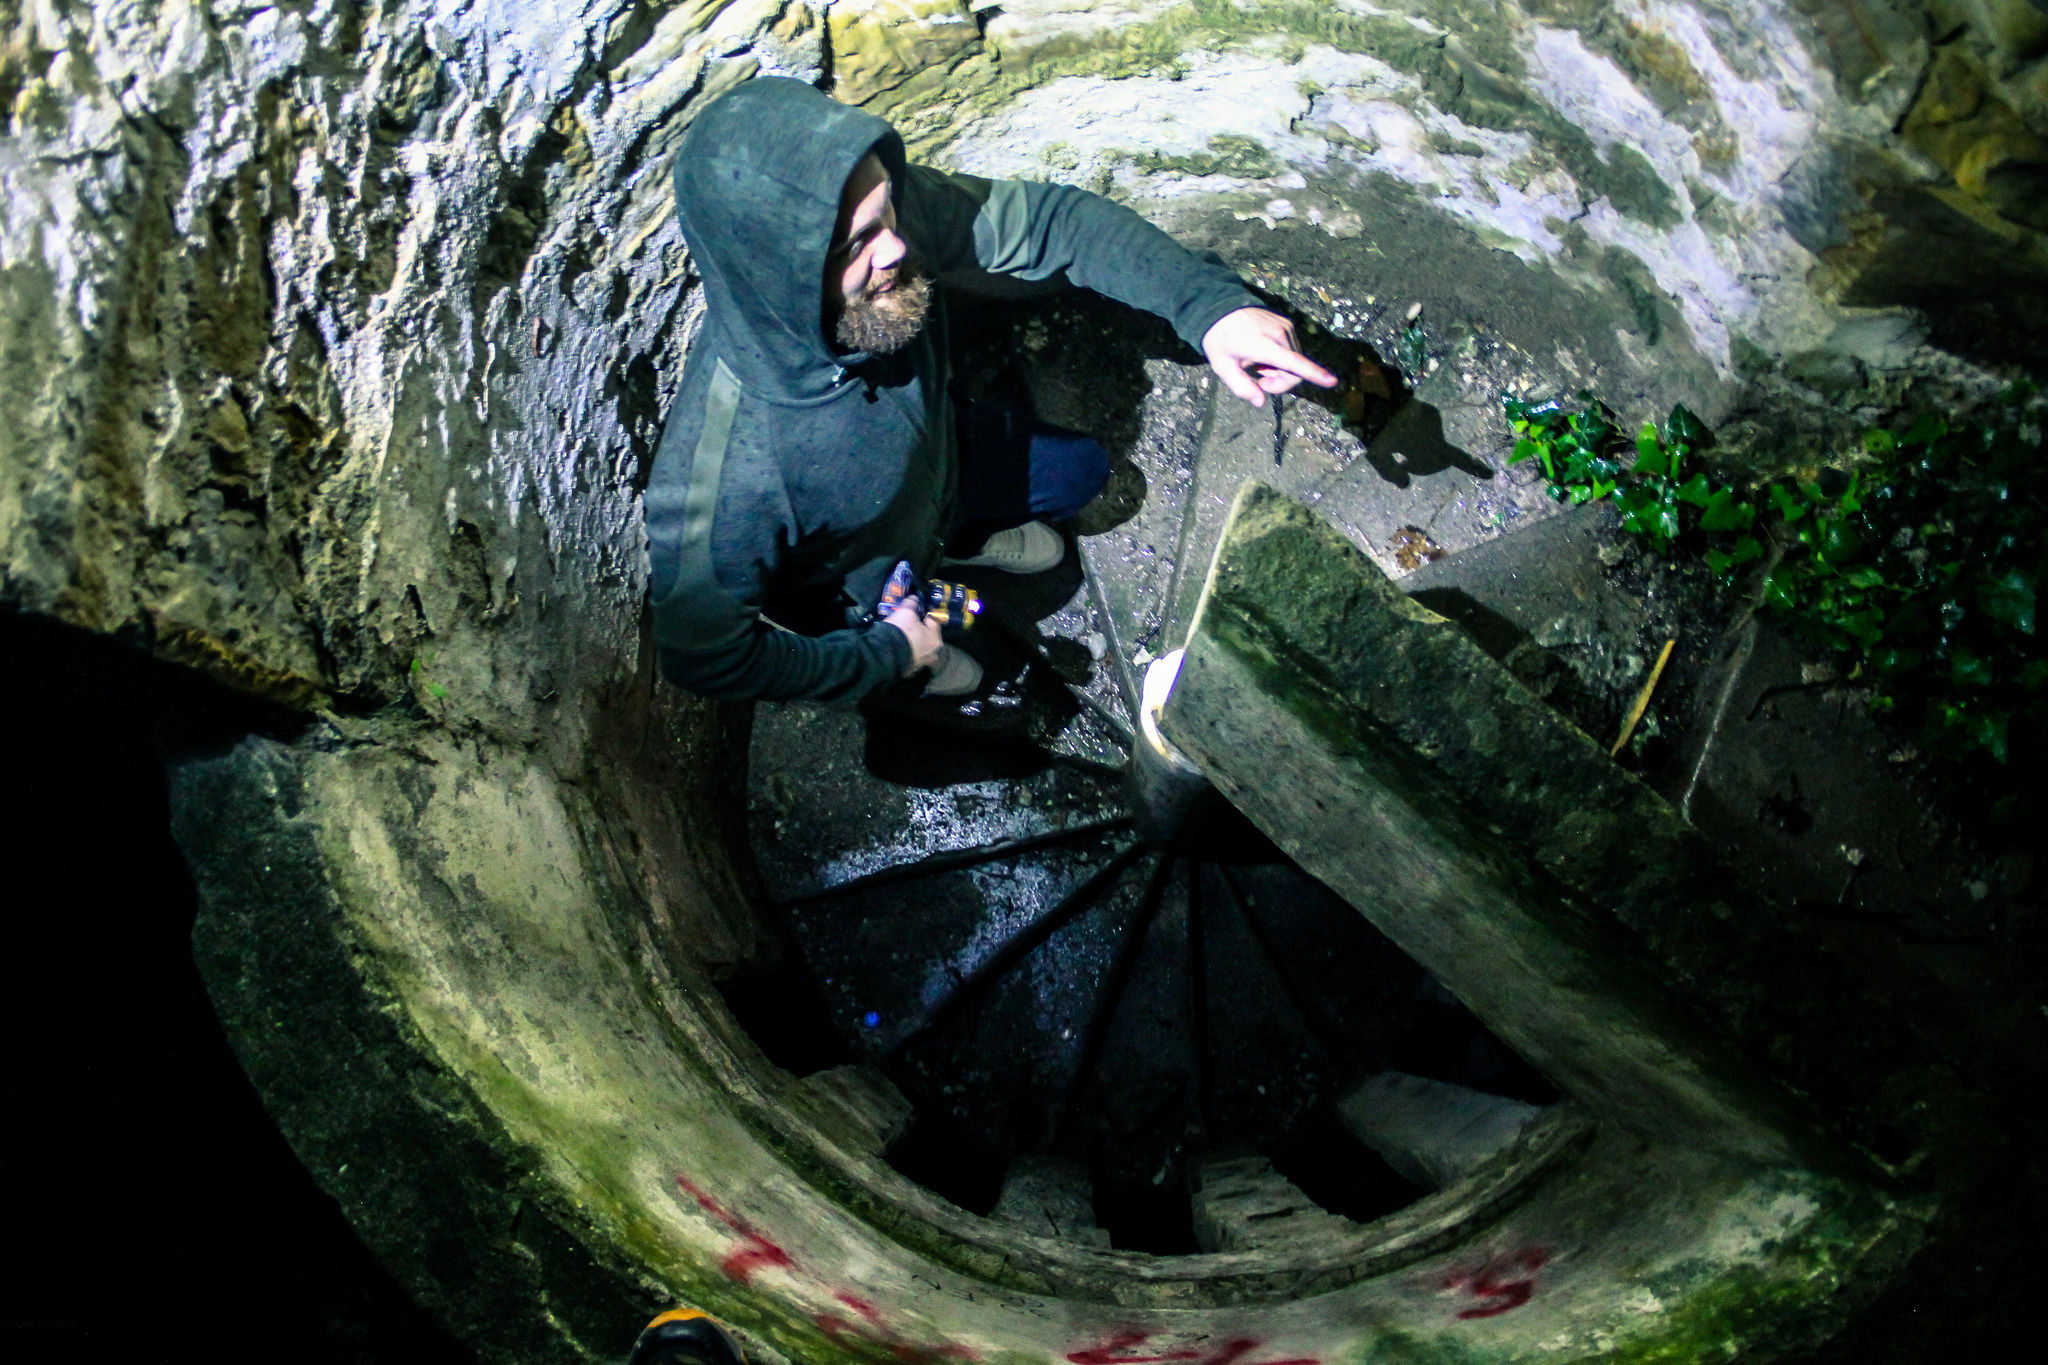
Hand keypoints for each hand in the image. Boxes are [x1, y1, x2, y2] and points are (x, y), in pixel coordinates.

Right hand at [882, 601, 942, 673]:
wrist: (884, 655)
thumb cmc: (901, 631)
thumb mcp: (906, 612)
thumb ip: (912, 603)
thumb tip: (914, 598)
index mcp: (936, 640)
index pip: (933, 621)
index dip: (923, 613)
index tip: (915, 610)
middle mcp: (932, 654)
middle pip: (926, 635)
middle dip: (917, 627)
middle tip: (906, 621)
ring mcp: (921, 663)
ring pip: (918, 645)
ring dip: (911, 639)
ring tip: (899, 632)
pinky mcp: (909, 668)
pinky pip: (909, 654)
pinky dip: (905, 649)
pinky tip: (896, 643)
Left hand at [1201, 307, 1337, 406]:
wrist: (1219, 309)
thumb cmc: (1219, 341)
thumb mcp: (1222, 367)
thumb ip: (1241, 387)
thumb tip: (1260, 402)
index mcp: (1264, 346)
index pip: (1294, 363)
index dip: (1314, 374)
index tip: (1332, 381)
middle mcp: (1280, 335)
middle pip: (1296, 370)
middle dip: (1281, 381)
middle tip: (1259, 381)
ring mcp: (1285, 327)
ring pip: (1296, 361)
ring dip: (1280, 370)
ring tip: (1258, 364)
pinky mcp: (1286, 323)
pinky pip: (1292, 349)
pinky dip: (1282, 357)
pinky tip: (1263, 353)